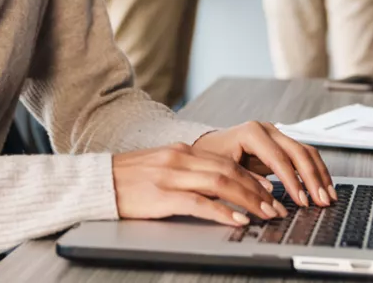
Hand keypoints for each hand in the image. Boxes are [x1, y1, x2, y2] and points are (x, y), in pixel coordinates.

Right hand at [112, 143, 287, 226]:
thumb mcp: (160, 167)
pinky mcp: (162, 196)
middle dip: (257, 190)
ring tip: (265, 214)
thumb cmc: (127, 180)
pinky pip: (199, 203)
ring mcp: (171, 176)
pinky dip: (222, 211)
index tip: (269, 190)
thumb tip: (214, 184)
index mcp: (181, 151)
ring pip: (221, 184)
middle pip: (229, 171)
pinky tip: (237, 220)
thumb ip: (186, 171)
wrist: (96, 182)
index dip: (251, 176)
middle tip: (276, 207)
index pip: (225, 161)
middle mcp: (179, 159)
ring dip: (248, 200)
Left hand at [192, 121, 336, 208]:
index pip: (279, 158)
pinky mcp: (281, 144)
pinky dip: (315, 171)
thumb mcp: (223, 170)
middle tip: (321, 200)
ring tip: (328, 197)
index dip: (293, 181)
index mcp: (252, 133)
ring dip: (319, 175)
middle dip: (312, 178)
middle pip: (298, 152)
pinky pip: (303, 155)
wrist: (205, 147)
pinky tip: (322, 187)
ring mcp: (276, 135)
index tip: (302, 200)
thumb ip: (246, 180)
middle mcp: (267, 130)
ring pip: (306, 151)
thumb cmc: (210, 158)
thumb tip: (270, 194)